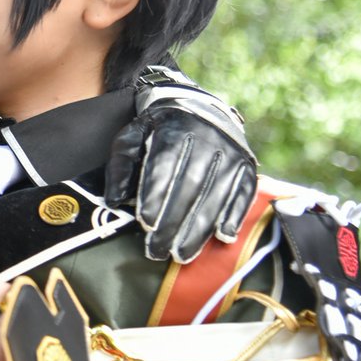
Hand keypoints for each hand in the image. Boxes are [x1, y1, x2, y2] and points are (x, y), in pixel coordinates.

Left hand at [106, 94, 257, 262]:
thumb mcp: (131, 135)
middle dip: (173, 222)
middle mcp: (208, 138)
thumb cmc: (157, 128)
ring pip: (216, 194)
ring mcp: (231, 152)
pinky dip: (234, 216)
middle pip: (190, 186)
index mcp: (175, 129)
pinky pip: (243, 193)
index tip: (146, 224)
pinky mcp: (247, 165)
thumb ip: (119, 165)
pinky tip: (222, 237)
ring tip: (182, 253)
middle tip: (158, 250)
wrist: (198, 106)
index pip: (165, 166)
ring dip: (199, 228)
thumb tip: (112, 201)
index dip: (156, 196)